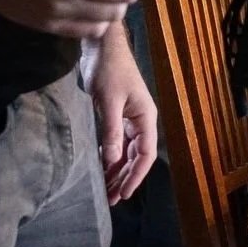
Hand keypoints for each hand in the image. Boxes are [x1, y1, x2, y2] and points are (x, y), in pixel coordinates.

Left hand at [90, 29, 156, 204]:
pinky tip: (103, 168)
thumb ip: (111, 131)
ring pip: (126, 152)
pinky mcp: (117, 115)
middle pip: (137, 157)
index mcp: (146, 118)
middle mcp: (141, 121)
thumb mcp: (108, 101)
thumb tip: (113, 160)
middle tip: (111, 199)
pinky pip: (117, 142)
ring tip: (107, 189)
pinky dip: (111, 156)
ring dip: (118, 170)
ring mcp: (130, 119)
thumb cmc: (109, 70)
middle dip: (125, 178)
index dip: (136, 176)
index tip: (124, 193)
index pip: (145, 155)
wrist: (102, 47)